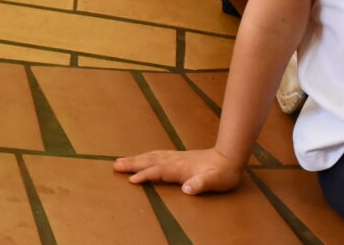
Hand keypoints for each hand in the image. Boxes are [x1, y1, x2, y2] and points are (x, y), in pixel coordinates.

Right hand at [112, 148, 242, 195]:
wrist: (229, 158)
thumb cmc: (222, 173)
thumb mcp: (215, 181)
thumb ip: (200, 184)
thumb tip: (186, 189)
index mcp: (180, 168)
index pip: (158, 171)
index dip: (145, 176)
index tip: (131, 180)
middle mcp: (174, 161)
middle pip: (149, 161)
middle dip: (132, 164)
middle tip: (115, 166)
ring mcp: (175, 157)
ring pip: (150, 157)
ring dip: (135, 159)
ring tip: (120, 160)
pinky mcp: (177, 157)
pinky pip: (156, 155)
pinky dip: (145, 156)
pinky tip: (142, 157)